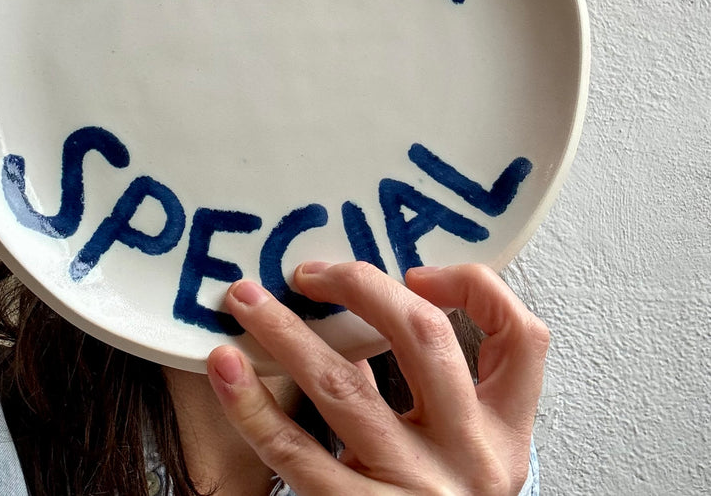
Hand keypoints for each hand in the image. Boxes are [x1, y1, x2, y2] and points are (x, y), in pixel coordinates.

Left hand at [207, 262, 547, 494]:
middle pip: (423, 338)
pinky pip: (294, 452)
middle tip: (307, 272)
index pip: (521, 338)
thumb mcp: (462, 451)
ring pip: (344, 387)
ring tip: (244, 299)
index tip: (415, 272)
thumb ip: (434, 388)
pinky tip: (224, 367)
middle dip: (360, 287)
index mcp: (503, 435)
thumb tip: (363, 302)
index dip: (472, 287)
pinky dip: (252, 404)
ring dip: (285, 332)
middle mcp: (468, 457)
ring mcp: (414, 489)